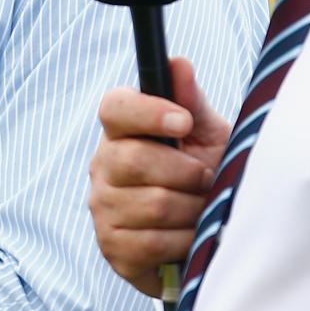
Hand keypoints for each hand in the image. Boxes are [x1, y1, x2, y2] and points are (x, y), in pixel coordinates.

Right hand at [89, 56, 230, 296]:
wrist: (206, 230)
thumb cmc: (204, 174)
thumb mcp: (205, 134)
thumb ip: (190, 101)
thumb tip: (178, 62)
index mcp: (121, 131)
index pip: (114, 107)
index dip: (148, 112)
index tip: (183, 122)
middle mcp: (103, 166)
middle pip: (135, 159)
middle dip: (186, 172)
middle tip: (207, 177)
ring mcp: (102, 209)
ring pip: (152, 204)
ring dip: (193, 209)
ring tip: (203, 208)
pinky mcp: (112, 248)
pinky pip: (152, 243)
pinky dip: (185, 240)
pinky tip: (191, 235)